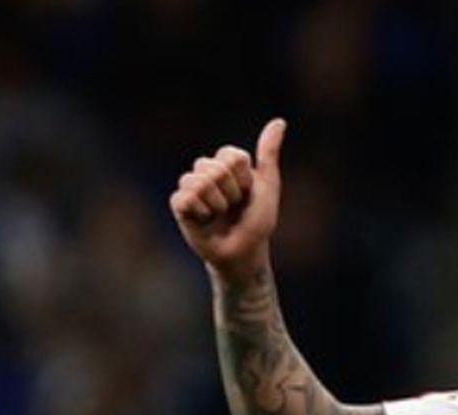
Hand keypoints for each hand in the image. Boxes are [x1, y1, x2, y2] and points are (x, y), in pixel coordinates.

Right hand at [169, 118, 286, 277]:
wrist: (246, 250)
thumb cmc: (257, 219)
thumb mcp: (268, 185)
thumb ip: (269, 153)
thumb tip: (279, 121)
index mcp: (226, 162)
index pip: (231, 156)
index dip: (244, 178)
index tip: (248, 191)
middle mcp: (205, 171)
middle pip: (215, 168)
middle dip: (232, 192)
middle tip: (234, 206)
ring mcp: (190, 186)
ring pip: (200, 182)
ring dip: (218, 204)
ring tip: (220, 213)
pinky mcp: (178, 204)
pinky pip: (186, 198)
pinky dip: (201, 212)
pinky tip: (204, 220)